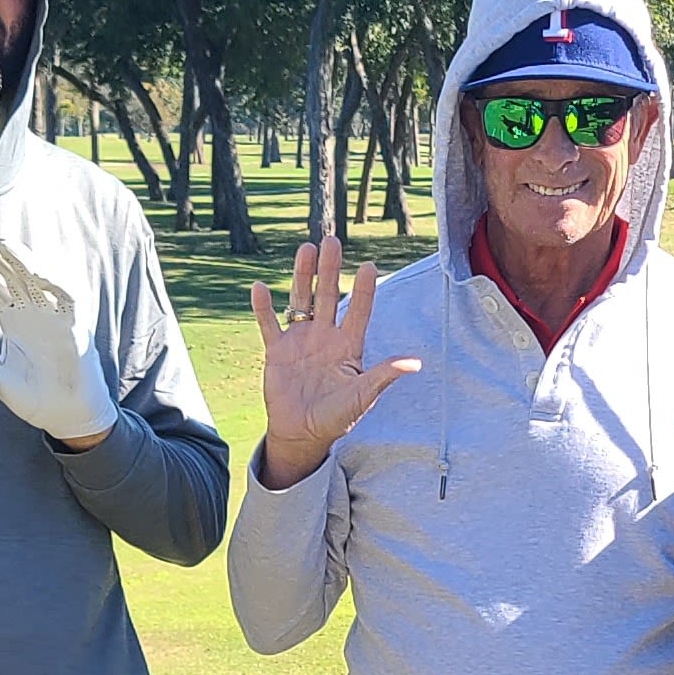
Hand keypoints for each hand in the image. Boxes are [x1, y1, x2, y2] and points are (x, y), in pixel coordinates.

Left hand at [0, 233, 116, 448]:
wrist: (66, 420)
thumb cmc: (35, 398)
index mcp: (15, 320)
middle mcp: (35, 313)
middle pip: (14, 274)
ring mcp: (55, 318)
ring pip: (40, 279)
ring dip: (24, 260)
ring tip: (4, 244)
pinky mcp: (76, 328)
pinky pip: (69, 298)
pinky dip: (56, 282)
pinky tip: (37, 271)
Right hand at [251, 236, 419, 489]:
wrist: (302, 433)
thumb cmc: (336, 417)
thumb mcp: (362, 396)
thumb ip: (383, 375)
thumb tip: (414, 363)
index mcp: (348, 346)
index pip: (359, 311)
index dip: (365, 290)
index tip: (370, 266)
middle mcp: (325, 336)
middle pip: (328, 295)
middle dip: (330, 269)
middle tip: (332, 241)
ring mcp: (300, 341)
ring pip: (301, 300)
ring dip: (302, 275)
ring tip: (306, 249)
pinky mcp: (276, 351)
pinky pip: (269, 324)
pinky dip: (263, 308)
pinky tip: (259, 288)